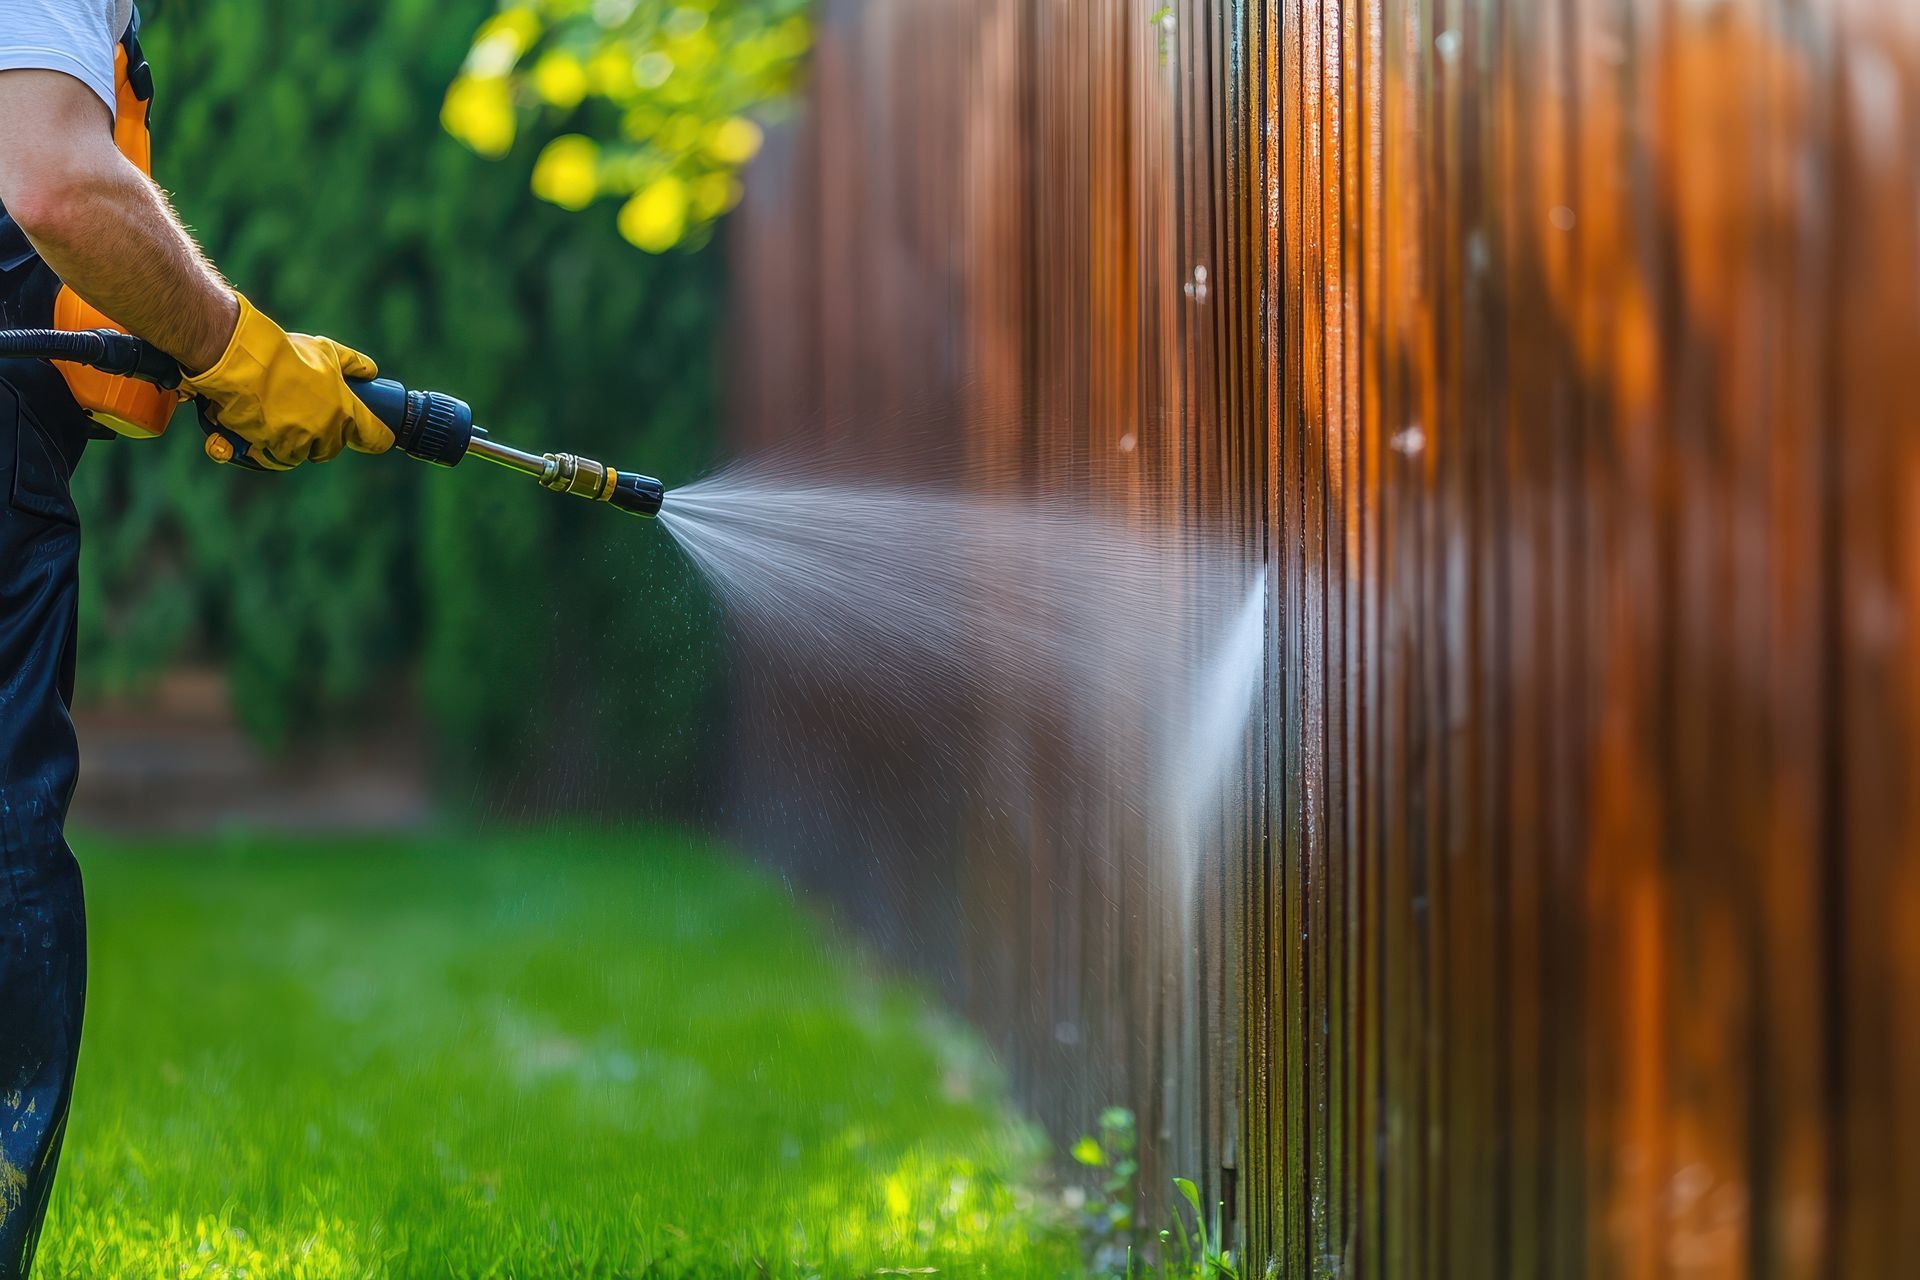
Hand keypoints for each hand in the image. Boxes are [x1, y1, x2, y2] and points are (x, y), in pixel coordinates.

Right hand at [179, 293, 394, 468]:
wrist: (245, 362)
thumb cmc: (287, 354)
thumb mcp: (326, 351)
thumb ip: (352, 363)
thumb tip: (371, 371)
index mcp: (346, 411)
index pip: (374, 437)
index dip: (377, 438)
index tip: (380, 440)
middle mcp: (326, 431)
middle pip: (331, 448)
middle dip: (323, 439)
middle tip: (310, 419)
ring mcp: (300, 442)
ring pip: (301, 454)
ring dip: (293, 443)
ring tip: (279, 419)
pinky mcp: (272, 447)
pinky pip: (274, 456)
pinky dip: (268, 447)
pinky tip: (262, 430)